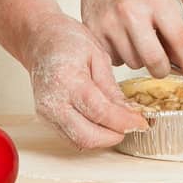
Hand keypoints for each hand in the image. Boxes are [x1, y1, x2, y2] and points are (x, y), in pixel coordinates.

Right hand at [23, 13, 149, 149]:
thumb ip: (111, 88)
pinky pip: (71, 137)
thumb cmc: (67, 40)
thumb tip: (128, 112)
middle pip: (87, 136)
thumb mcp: (98, 55)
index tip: (141, 123)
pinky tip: (102, 124)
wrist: (41, 40)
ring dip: (103, 139)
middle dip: (114, 136)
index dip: (124, 122)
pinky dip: (90, 135)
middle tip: (132, 126)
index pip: (100, 112)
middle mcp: (53, 101)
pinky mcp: (46, 119)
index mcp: (68, 80)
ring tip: (119, 125)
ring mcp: (46, 113)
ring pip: (79, 142)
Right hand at [77, 0, 182, 81]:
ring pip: (133, 63)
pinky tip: (120, 36)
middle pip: (155, 61)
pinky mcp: (92, 30)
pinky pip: (114, 60)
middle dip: (163, 69)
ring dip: (139, 58)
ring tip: (136, 37)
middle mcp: (132, 11)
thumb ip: (174, 30)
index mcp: (156, 0)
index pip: (180, 40)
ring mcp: (109, 22)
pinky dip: (121, 54)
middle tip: (163, 64)